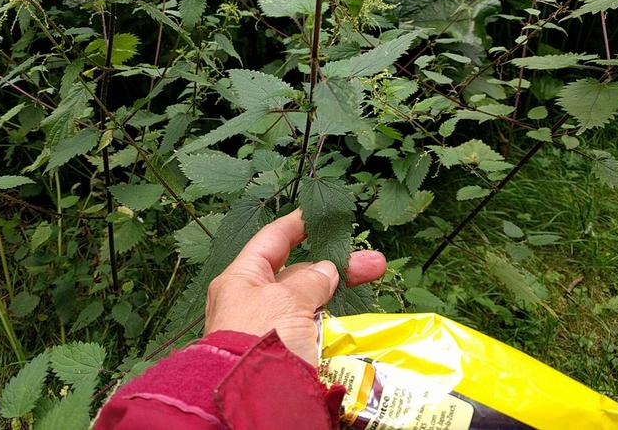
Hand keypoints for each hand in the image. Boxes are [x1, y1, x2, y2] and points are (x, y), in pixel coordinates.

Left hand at [204, 209, 385, 363]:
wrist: (251, 404)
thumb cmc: (260, 341)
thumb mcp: (286, 301)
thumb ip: (309, 280)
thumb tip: (326, 269)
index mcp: (242, 280)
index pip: (272, 241)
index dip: (297, 225)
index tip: (321, 214)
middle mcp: (254, 303)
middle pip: (298, 274)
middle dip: (336, 266)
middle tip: (375, 263)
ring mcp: (271, 331)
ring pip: (310, 303)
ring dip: (340, 295)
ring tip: (373, 286)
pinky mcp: (286, 356)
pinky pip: (313, 332)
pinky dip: (334, 325)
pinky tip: (357, 323)